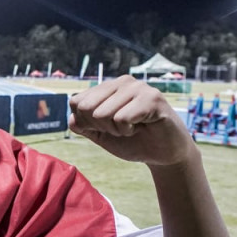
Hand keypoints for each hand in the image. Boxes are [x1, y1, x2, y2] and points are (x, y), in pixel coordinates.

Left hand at [69, 75, 195, 166]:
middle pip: (86, 107)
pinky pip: (122, 118)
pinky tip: (142, 127)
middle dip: (101, 127)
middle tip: (122, 129)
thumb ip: (85, 126)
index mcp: (108, 87)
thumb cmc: (135, 142)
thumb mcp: (103, 136)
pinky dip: (128, 130)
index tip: (107, 129)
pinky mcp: (152, 98)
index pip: (76, 102)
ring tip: (133, 128)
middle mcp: (122, 82)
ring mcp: (138, 87)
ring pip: (102, 113)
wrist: (164, 154)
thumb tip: (72, 118)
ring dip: (117, 130)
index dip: (87, 123)